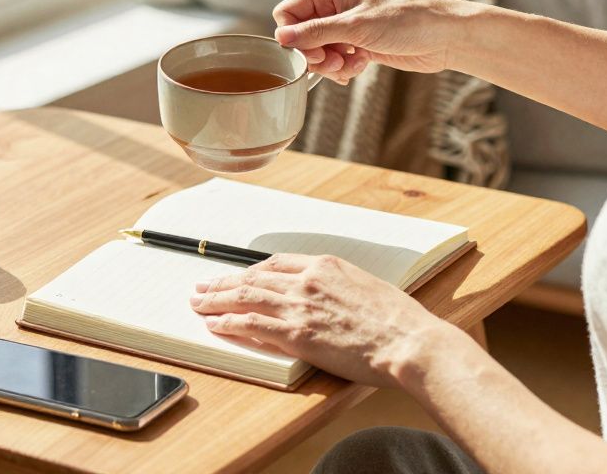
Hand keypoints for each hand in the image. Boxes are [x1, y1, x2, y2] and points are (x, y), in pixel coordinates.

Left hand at [190, 253, 449, 386]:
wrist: (408, 341)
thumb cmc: (397, 320)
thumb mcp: (366, 287)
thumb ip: (338, 287)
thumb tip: (325, 296)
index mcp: (325, 265)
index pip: (274, 264)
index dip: (250, 272)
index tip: (237, 276)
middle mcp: (307, 281)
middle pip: (253, 277)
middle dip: (223, 283)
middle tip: (202, 287)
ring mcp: (300, 306)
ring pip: (246, 297)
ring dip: (216, 300)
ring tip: (198, 304)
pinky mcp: (297, 334)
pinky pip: (253, 325)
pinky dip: (229, 323)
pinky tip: (216, 325)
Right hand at [273, 0, 475, 84]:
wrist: (443, 36)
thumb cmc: (405, 20)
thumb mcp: (355, 26)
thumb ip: (315, 33)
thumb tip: (280, 38)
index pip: (288, 12)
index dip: (294, 36)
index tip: (311, 53)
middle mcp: (334, 5)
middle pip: (301, 35)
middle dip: (314, 54)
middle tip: (333, 63)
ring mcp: (346, 25)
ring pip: (317, 51)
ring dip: (330, 64)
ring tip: (351, 66)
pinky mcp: (357, 43)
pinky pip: (334, 59)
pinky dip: (343, 68)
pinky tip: (360, 66)